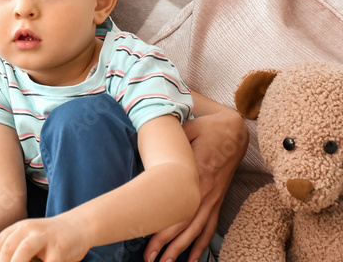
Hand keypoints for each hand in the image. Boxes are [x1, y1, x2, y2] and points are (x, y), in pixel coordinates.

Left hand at [0, 216, 85, 261]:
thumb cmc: (50, 237)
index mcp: (21, 227)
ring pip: (24, 250)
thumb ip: (17, 246)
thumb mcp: (31, 235)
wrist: (79, 226)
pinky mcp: (59, 251)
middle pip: (9, 246)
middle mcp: (30, 230)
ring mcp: (45, 239)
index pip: (1, 242)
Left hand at [144, 110, 247, 261]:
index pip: (176, 208)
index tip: (144, 238)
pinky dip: (202, 244)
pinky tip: (194, 260)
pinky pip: (211, 227)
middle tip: (149, 259)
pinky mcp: (218, 199)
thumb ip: (167, 143)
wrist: (233, 130)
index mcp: (197, 175)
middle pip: (185, 225)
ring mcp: (213, 198)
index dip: (161, 225)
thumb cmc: (204, 129)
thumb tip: (146, 149)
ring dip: (182, 249)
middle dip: (166, 244)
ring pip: (197, 231)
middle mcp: (206, 192)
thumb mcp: (184, 131)